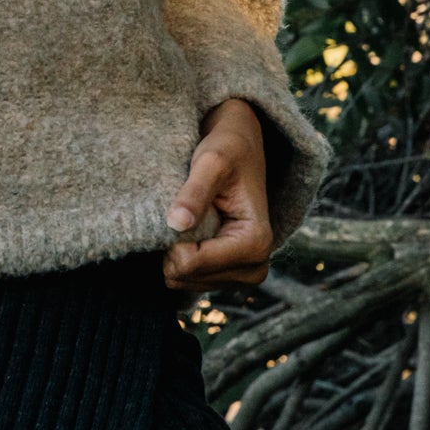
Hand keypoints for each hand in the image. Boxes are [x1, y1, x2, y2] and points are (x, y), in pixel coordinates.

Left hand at [163, 98, 272, 292]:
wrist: (240, 149)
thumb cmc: (228, 150)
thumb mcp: (212, 162)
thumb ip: (195, 192)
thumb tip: (176, 224)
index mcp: (256, 243)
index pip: (191, 263)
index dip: (173, 238)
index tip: (179, 208)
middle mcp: (255, 268)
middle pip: (185, 276)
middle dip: (174, 245)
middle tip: (186, 210)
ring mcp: (241, 276)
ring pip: (182, 280)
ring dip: (176, 248)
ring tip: (191, 217)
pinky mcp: (226, 276)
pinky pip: (184, 278)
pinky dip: (179, 254)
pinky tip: (191, 229)